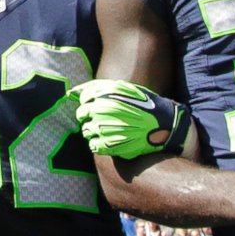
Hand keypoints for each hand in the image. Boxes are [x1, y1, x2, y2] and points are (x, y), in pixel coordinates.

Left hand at [71, 79, 191, 158]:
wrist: (164, 125)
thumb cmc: (142, 105)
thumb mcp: (122, 89)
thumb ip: (94, 89)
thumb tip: (70, 93)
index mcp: (106, 94)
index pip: (84, 98)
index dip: (92, 102)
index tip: (102, 106)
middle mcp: (103, 110)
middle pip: (82, 114)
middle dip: (89, 116)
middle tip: (104, 118)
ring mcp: (105, 129)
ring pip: (86, 130)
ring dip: (94, 130)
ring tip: (110, 129)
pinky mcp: (110, 145)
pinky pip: (94, 146)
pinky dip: (99, 144)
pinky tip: (111, 139)